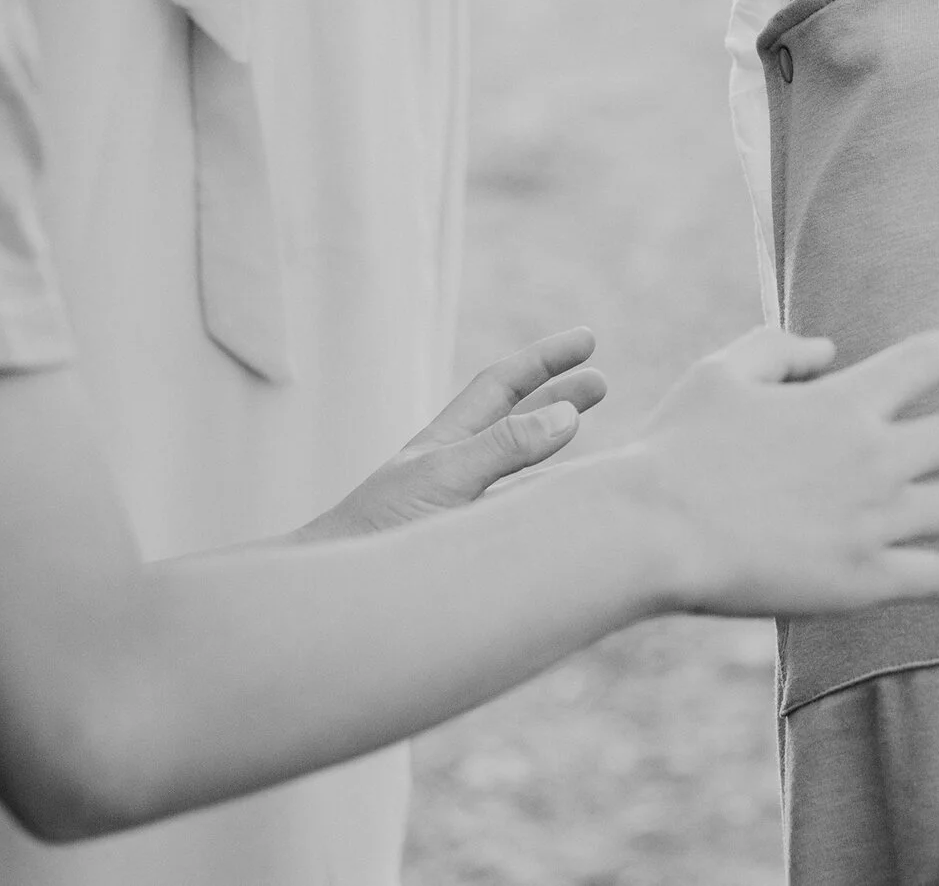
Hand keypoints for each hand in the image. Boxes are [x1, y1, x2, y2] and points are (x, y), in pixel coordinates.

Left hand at [298, 329, 608, 541]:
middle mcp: (457, 469)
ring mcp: (462, 509)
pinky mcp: (466, 548)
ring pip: (518, 467)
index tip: (588, 340)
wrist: (336, 597)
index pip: (502, 385)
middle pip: (514, 419)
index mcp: (447, 442)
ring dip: (554, 448)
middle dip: (557, 396)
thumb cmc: (378, 532)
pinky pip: (517, 514)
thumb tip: (567, 415)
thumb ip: (503, 448)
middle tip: (602, 382)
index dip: (546, 360)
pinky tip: (566, 509)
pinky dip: (546, 502)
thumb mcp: (444, 480)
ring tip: (589, 434)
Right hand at [619, 322, 938, 615]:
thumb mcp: (720, 374)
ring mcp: (875, 520)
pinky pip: (936, 578)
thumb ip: (775, 348)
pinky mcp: (863, 578)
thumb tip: (824, 347)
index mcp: (843, 401)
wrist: (659, 528)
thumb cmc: (679, 448)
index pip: (929, 359)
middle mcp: (874, 456)